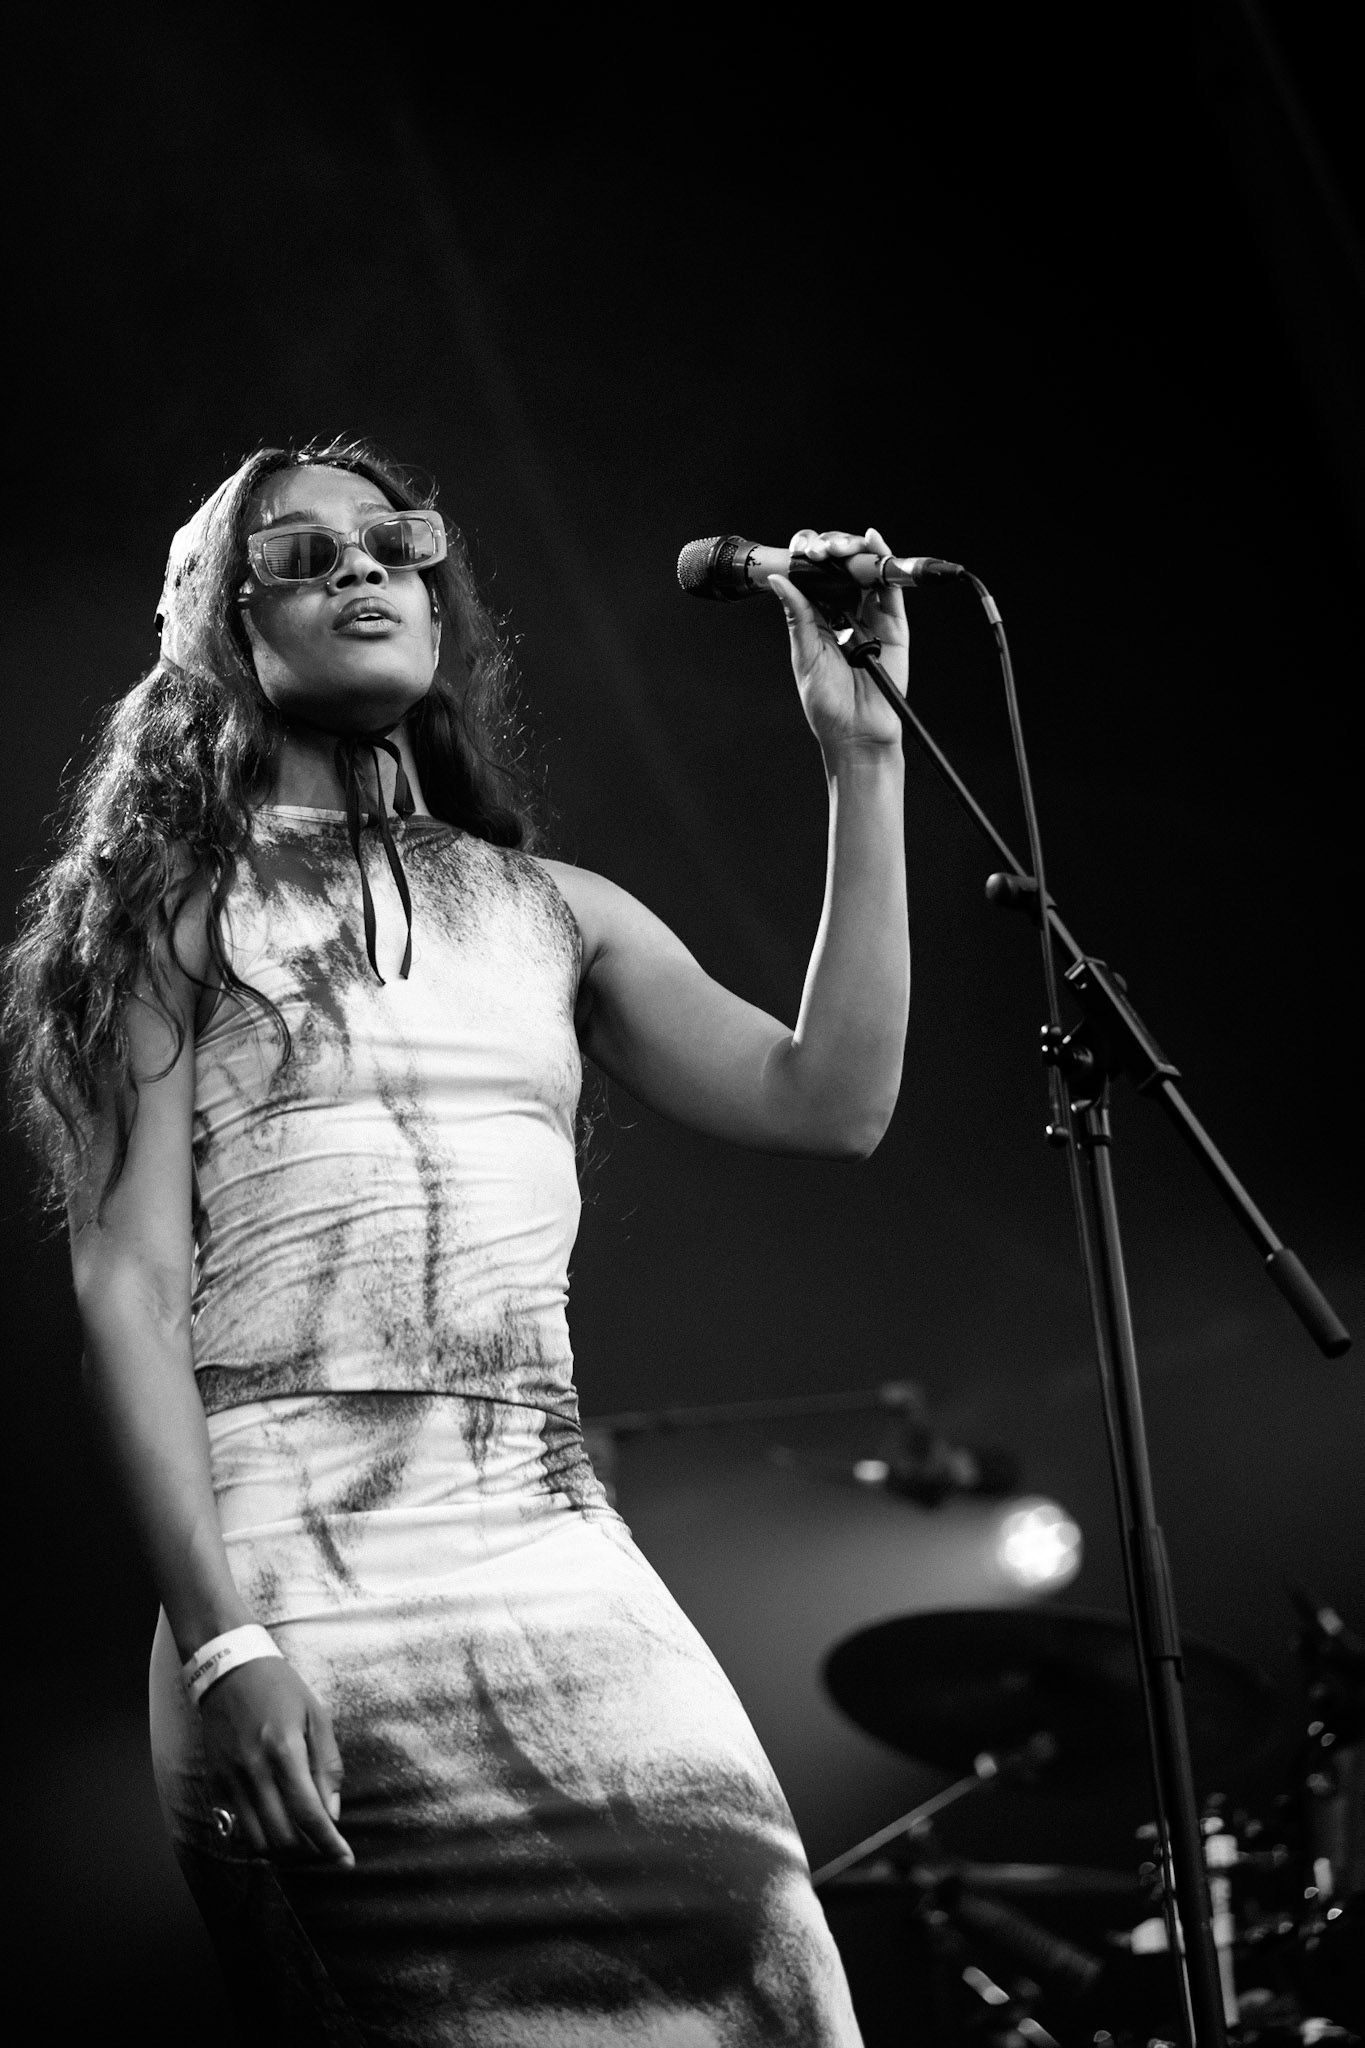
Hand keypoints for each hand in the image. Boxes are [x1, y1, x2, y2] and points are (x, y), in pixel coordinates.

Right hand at [200, 1656, 353, 1867]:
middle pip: (283, 1836)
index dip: (329, 1844)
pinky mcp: (216, 1783)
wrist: (229, 1671)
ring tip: (303, 1840)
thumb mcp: (317, 1715)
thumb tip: (332, 1812)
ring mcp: (231, 1780)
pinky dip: (259, 1838)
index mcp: (285, 1750)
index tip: (345, 1861)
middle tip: (325, 1848)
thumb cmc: (280, 1689)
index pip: (309, 1814)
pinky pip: (237, 1828)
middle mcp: (254, 1771)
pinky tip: (276, 1828)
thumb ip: (327, 1765)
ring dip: (283, 1850)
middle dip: (309, 1852)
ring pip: (257, 1841)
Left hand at [770, 527, 907, 757]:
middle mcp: (845, 614)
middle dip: (830, 549)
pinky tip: (873, 541)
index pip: (814, 577)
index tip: (799, 551)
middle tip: (819, 550)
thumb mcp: (806, 655)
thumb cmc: (828, 704)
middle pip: (841, 567)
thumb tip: (780, 580)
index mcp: (818, 619)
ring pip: (865, 571)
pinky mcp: (894, 626)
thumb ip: (798, 616)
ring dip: (853, 550)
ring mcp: (871, 617)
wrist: (857, 734)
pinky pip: (891, 589)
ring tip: (839, 546)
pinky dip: (884, 562)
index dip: (808, 558)